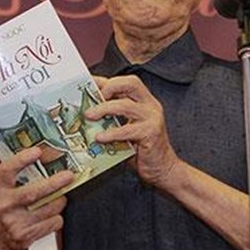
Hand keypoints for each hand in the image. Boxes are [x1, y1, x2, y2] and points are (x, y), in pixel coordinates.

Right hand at [0, 146, 74, 249]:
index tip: (38, 151)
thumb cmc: (8, 208)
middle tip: (69, 176)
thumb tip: (45, 156)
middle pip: (33, 192)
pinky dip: (57, 218)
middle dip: (55, 183)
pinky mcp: (24, 236)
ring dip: (59, 202)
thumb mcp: (5, 191)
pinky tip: (53, 215)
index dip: (21, 159)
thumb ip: (18, 176)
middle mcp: (2, 205)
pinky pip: (51, 223)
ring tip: (61, 198)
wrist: (2, 239)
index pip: (6, 170)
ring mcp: (12, 222)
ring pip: (47, 208)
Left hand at [86, 74, 181, 188]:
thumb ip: (113, 117)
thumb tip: (87, 111)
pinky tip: (100, 137)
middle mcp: (150, 105)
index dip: (105, 80)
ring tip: (89, 116)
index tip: (87, 83)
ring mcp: (152, 118)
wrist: (162, 168)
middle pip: (131, 83)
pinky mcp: (151, 133)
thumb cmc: (141, 149)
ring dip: (104, 109)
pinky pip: (128, 130)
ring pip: (126, 105)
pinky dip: (111, 133)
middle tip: (92, 97)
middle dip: (109, 87)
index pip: (124, 82)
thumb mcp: (125, 127)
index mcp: (144, 101)